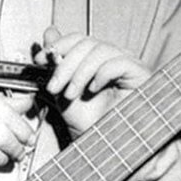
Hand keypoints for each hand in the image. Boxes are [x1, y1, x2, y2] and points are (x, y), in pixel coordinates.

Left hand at [36, 25, 150, 137]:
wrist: (103, 148)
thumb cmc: (88, 123)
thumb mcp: (62, 91)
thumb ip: (55, 64)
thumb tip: (49, 33)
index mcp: (96, 60)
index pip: (79, 39)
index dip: (58, 45)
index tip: (39, 60)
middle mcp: (113, 59)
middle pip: (87, 43)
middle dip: (65, 64)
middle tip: (54, 86)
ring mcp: (128, 65)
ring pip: (100, 50)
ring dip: (79, 73)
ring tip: (71, 94)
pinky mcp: (140, 74)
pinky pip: (119, 62)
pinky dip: (101, 74)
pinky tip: (93, 90)